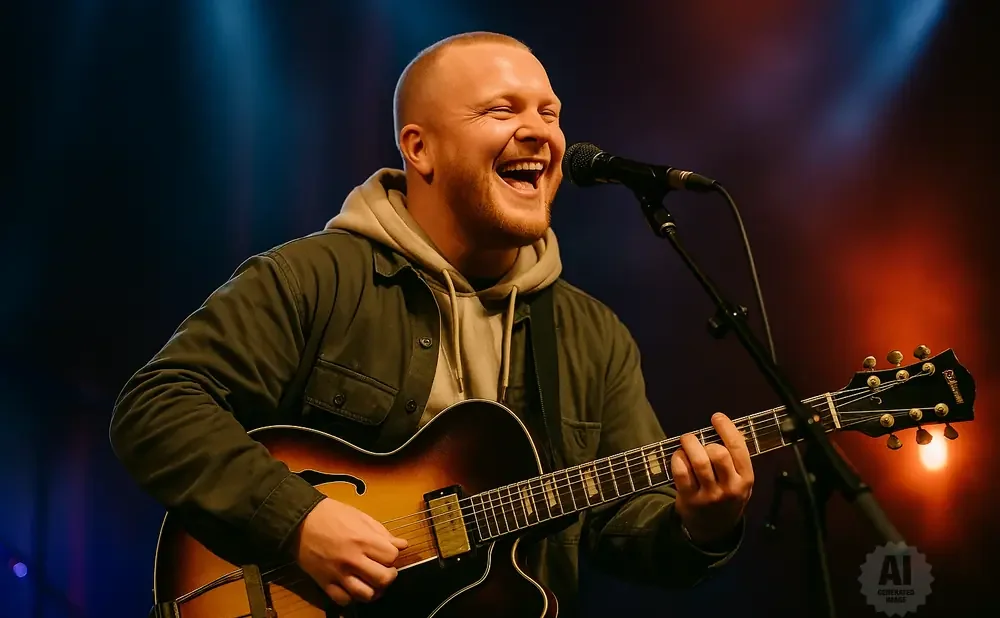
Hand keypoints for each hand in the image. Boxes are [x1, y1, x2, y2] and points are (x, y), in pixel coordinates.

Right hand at [293, 498, 408, 605]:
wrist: (300, 521)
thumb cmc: (331, 514)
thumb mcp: (360, 517)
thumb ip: (382, 533)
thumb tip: (402, 545)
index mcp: (363, 540)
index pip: (392, 556)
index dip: (393, 556)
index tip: (388, 555)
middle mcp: (352, 559)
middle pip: (383, 579)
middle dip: (389, 576)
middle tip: (385, 571)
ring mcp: (338, 573)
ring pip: (365, 594)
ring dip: (373, 591)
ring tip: (371, 582)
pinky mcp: (324, 582)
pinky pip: (343, 600)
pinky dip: (351, 597)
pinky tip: (353, 588)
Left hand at [671, 412, 753, 545]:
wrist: (714, 530)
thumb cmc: (727, 496)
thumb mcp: (740, 481)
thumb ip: (736, 459)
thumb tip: (726, 427)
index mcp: (745, 479)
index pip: (738, 448)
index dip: (727, 428)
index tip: (716, 417)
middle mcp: (729, 488)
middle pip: (719, 454)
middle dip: (705, 441)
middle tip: (696, 439)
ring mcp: (709, 495)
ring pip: (699, 462)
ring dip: (689, 446)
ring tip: (686, 443)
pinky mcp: (690, 499)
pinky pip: (681, 473)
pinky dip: (677, 459)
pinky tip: (678, 457)